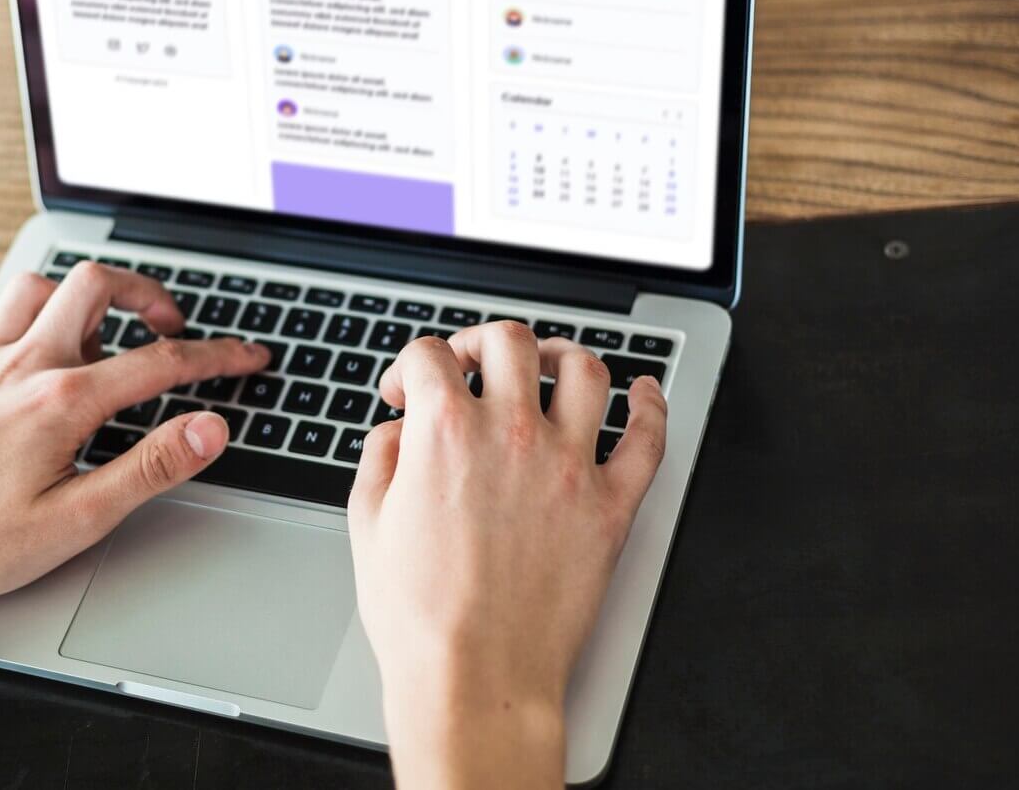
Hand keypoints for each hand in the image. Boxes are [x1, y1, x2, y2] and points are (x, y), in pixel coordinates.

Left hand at [0, 263, 268, 611]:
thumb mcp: (77, 519)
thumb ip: (150, 467)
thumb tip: (207, 430)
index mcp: (61, 401)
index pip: (161, 363)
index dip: (216, 357)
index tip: (246, 357)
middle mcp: (20, 365)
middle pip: (95, 286)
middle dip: (145, 293)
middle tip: (168, 325)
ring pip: (36, 286)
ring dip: (79, 296)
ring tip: (102, 329)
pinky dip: (15, 313)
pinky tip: (23, 338)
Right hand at [348, 322, 666, 787]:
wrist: (474, 677)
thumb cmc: (420, 617)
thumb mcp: (367, 525)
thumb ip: (380, 460)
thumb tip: (395, 434)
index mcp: (444, 434)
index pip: (430, 355)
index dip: (410, 365)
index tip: (409, 389)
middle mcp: (511, 435)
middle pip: (509, 343)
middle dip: (481, 342)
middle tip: (472, 364)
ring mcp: (568, 467)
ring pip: (584, 371)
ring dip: (563, 354)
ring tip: (550, 363)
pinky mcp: (610, 507)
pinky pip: (647, 439)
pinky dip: (651, 405)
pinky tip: (644, 392)